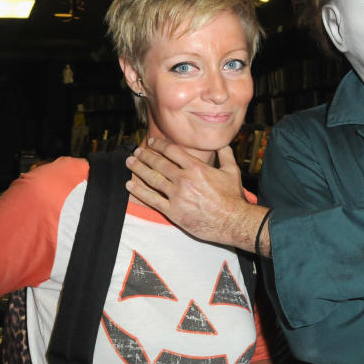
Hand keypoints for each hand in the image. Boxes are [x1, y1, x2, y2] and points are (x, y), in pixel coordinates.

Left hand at [124, 137, 256, 247]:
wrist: (233, 221)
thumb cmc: (233, 197)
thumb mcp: (232, 171)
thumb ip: (225, 155)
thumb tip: (222, 143)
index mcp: (197, 167)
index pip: (172, 151)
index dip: (159, 144)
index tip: (151, 141)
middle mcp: (184, 179)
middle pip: (159, 163)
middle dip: (145, 155)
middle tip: (136, 151)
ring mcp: (177, 196)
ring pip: (152, 179)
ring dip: (139, 169)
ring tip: (130, 162)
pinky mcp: (173, 212)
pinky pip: (152, 200)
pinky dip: (139, 192)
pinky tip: (130, 185)